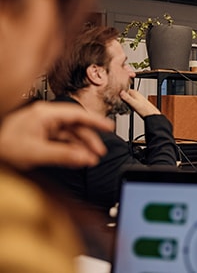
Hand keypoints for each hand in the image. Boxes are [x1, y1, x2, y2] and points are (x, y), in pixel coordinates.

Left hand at [0, 101, 114, 169]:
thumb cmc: (3, 146)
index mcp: (44, 114)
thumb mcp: (36, 152)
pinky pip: (62, 141)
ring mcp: (43, 127)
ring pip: (70, 134)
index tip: (109, 126)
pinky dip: (71, 150)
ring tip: (90, 159)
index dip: (95, 120)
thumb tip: (85, 158)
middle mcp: (46, 118)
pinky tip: (77, 158)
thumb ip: (63, 155)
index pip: (77, 114)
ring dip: (81, 147)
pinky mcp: (41, 136)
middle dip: (89, 139)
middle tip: (99, 151)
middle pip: (76, 126)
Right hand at [119, 89, 160, 117]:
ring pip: (126, 100)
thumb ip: (127, 98)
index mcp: (134, 93)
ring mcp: (135, 99)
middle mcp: (135, 95)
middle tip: (118, 105)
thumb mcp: (134, 103)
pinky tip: (125, 110)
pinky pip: (128, 104)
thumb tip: (121, 92)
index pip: (123, 90)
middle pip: (124, 95)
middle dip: (120, 99)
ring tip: (122, 108)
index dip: (118, 94)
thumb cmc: (145, 110)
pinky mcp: (136, 104)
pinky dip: (126, 106)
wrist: (151, 115)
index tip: (115, 98)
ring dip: (123, 104)